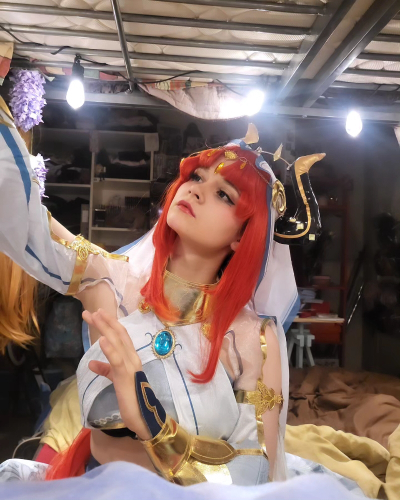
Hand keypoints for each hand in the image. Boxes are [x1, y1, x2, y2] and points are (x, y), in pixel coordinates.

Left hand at [82, 309, 150, 439]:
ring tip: (94, 316)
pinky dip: (109, 348)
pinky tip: (102, 339)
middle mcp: (132, 357)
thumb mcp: (116, 379)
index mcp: (131, 357)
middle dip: (104, 321)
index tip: (96, 314)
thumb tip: (91, 363)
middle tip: (90, 311)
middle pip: (118, 334)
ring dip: (105, 328)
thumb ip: (106, 370)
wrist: (143, 416)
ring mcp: (130, 365)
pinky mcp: (125, 376)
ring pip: (117, 342)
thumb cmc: (131, 397)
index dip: (109, 323)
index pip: (120, 336)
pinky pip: (117, 360)